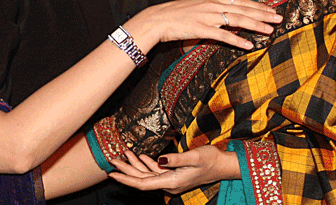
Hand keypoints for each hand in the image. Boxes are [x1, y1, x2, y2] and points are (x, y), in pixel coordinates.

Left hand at [108, 146, 238, 194]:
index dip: (126, 179)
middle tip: (112, 159)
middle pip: (141, 179)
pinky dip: (146, 163)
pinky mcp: (174, 175)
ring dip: (135, 164)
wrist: (223, 165)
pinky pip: (156, 171)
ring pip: (147, 174)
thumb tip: (158, 160)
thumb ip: (175, 159)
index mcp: (171, 181)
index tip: (112, 173)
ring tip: (123, 152)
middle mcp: (169, 183)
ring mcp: (171, 180)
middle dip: (126, 170)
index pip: (142, 183)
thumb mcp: (193, 157)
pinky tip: (141, 156)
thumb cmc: (210, 160)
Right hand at [124, 0, 281, 50]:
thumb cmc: (176, 15)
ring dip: (255, 25)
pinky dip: (237, 40)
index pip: (241, 1)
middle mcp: (213, 5)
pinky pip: (223, 35)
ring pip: (237, 20)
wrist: (157, 19)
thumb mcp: (198, 7)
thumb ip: (213, 9)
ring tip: (270, 30)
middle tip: (279, 18)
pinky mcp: (201, 28)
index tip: (272, 10)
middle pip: (243, 9)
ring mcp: (208, 16)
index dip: (258, 6)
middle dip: (263, 14)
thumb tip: (227, 13)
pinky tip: (248, 45)